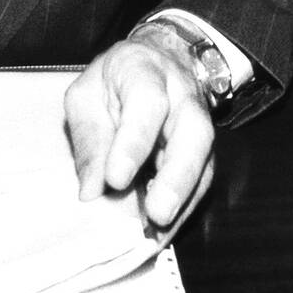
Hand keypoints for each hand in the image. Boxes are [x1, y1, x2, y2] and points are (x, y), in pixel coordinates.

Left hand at [64, 36, 215, 231]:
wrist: (158, 60)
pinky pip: (202, 181)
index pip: (147, 102)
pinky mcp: (205, 150)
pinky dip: (184, 209)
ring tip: (159, 232)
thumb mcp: (87, 95)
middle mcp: (181, 96)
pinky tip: (164, 232)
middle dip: (177, 176)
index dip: (134, 141)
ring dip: (183, 200)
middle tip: (156, 214)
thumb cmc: (116, 79)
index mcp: (144, 71)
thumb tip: (91, 191)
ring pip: (205, 160)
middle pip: (193, 132)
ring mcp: (200, 123)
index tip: (116, 179)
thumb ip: (89, 139)